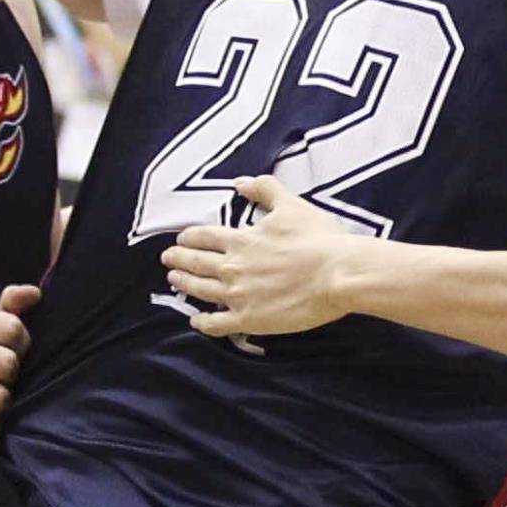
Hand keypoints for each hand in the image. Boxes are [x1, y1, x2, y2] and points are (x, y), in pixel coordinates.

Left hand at [162, 178, 365, 337]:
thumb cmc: (320, 239)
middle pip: (195, 262)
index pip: (204, 237)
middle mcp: (232, 267)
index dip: (189, 237)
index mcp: (242, 240)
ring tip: (174, 280)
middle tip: (167, 259)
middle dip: (178, 259)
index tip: (182, 239)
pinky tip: (196, 320)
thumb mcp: (293, 205)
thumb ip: (266, 190)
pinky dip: (202, 322)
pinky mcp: (249, 318)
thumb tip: (241, 182)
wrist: (338, 274)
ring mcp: (238, 294)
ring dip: (184, 283)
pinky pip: (216, 323)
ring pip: (200, 289)